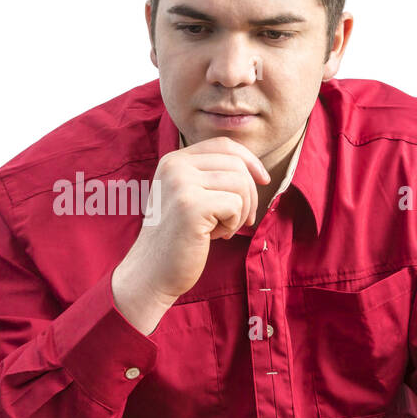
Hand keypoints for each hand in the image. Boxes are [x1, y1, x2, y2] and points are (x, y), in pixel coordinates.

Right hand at [111, 137, 269, 334]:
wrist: (152, 272)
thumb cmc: (178, 238)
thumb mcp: (189, 197)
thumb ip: (211, 177)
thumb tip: (255, 168)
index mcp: (173, 160)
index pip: (224, 145)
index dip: (250, 160)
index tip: (263, 181)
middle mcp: (175, 166)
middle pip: (236, 164)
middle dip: (249, 194)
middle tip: (240, 220)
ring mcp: (181, 184)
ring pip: (240, 184)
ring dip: (241, 211)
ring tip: (223, 229)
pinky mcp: (191, 206)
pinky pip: (235, 205)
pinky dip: (233, 223)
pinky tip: (216, 236)